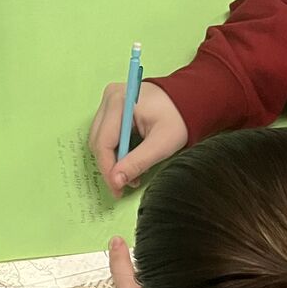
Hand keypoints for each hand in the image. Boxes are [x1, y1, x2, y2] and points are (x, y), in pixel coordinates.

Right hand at [89, 80, 188, 194]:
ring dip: (111, 160)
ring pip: (98, 139)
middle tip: (124, 185)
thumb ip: (137, 162)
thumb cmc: (178, 118)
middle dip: (110, 166)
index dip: (108, 169)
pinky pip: (104, 134)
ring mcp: (108, 101)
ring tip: (130, 173)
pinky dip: (114, 151)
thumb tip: (116, 181)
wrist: (188, 102)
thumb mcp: (161, 144)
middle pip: (98, 141)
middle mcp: (109, 97)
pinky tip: (128, 159)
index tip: (117, 189)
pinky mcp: (111, 108)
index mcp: (119, 102)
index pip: (103, 142)